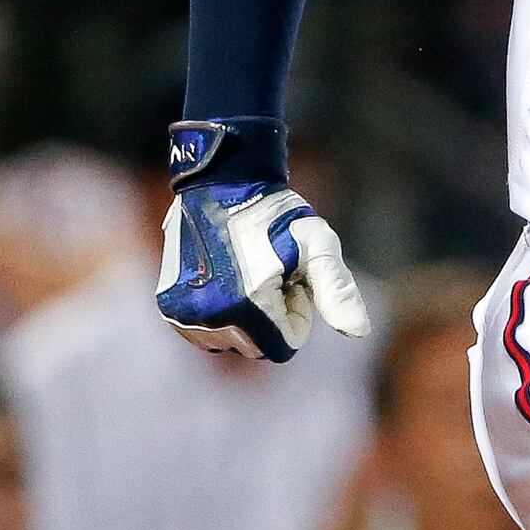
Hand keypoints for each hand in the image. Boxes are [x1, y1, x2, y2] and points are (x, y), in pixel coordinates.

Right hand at [156, 118, 369, 360]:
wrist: (222, 183)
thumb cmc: (277, 214)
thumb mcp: (318, 246)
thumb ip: (337, 291)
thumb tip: (360, 332)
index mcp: (245, 305)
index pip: (283, 346)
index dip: (295, 314)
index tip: (290, 279)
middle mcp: (208, 315)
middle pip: (255, 346)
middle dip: (269, 316)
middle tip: (269, 272)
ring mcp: (183, 312)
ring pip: (229, 342)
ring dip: (243, 316)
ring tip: (246, 271)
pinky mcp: (168, 306)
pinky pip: (205, 333)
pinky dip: (219, 314)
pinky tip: (224, 276)